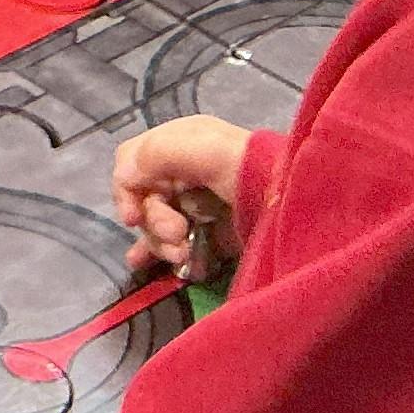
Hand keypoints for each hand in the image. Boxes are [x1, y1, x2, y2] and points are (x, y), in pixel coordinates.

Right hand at [113, 116, 251, 278]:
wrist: (289, 201)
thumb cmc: (244, 169)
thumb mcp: (200, 149)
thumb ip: (154, 155)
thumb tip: (124, 178)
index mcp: (180, 145)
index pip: (131, 164)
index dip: (126, 191)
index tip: (134, 218)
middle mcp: (184, 173)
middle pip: (144, 202)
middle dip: (156, 223)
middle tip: (179, 234)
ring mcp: (197, 206)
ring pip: (157, 228)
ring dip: (162, 244)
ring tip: (183, 256)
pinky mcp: (211, 234)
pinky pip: (176, 246)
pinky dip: (166, 256)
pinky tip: (159, 267)